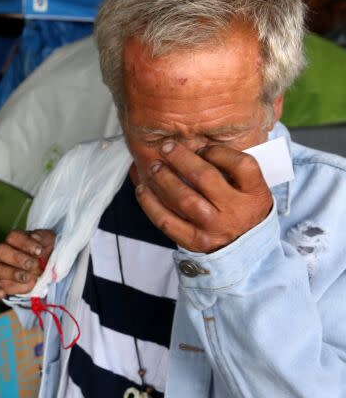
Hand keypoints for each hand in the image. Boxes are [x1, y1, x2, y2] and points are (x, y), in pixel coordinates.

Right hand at [0, 230, 54, 298]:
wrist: (53, 269)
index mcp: (17, 240)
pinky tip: (2, 294)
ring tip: (28, 278)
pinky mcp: (3, 284)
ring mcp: (3, 269)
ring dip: (12, 274)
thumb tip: (35, 238)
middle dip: (17, 259)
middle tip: (32, 265)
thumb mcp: (51, 242)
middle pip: (1, 251)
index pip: (13, 237)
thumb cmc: (49, 253)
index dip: (25, 243)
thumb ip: (44, 238)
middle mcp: (6, 253)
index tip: (39, 251)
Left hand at [136, 140, 272, 252]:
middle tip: (166, 147)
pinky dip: (150, 203)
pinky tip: (143, 189)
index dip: (218, 151)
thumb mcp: (251, 189)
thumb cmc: (243, 210)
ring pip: (183, 199)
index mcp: (255, 194)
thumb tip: (195, 149)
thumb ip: (232, 170)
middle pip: (205, 178)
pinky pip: (166, 221)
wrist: (246, 250)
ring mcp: (213, 228)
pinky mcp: (194, 241)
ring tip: (154, 167)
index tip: (202, 147)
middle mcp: (235, 211)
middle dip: (181, 158)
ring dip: (163, 179)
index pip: (241, 165)